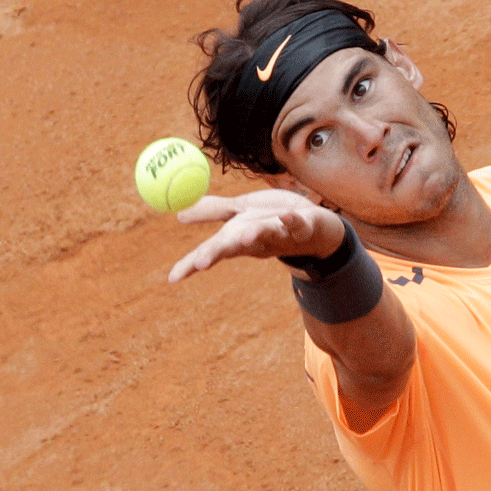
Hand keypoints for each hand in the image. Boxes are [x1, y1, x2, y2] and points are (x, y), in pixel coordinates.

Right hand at [168, 190, 345, 282]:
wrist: (318, 227)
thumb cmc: (275, 219)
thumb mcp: (241, 212)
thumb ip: (213, 212)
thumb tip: (179, 215)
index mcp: (238, 236)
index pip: (210, 250)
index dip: (191, 263)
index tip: (172, 278)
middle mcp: (256, 239)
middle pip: (232, 246)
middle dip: (215, 254)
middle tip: (198, 263)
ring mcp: (280, 234)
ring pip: (265, 235)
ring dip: (255, 235)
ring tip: (244, 236)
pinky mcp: (303, 226)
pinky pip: (297, 225)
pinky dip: (292, 220)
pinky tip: (286, 215)